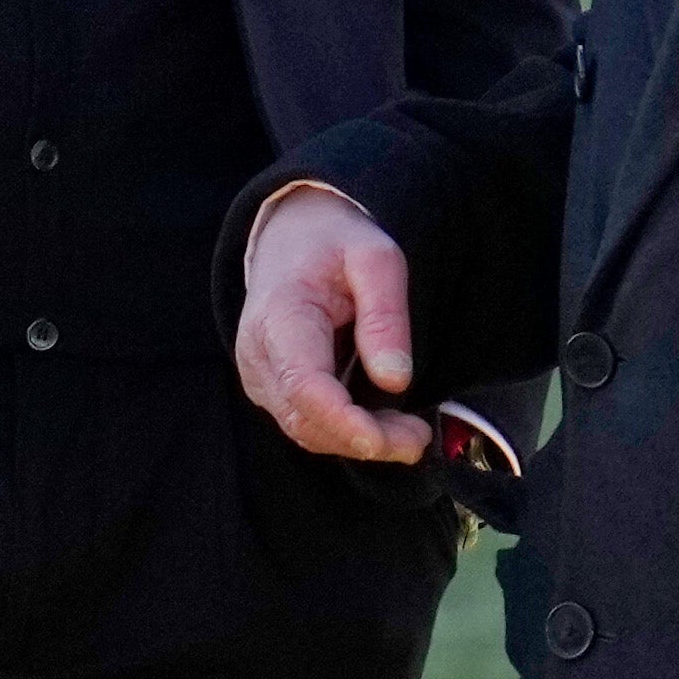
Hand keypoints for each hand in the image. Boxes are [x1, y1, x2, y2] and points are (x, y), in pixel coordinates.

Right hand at [236, 191, 432, 467]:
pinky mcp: (271, 388)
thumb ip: (386, 317)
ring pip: (306, 430)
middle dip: (365, 440)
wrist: (291, 237)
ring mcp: (260, 376)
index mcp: (280, 317)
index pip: (304, 385)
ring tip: (410, 432)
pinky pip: (306, 423)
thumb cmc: (334, 244)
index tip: (386, 441)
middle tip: (419, 437)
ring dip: (359, 441)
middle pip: (306, 419)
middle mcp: (259, 355)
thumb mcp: (376, 259)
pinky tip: (383, 423)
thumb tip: (395, 380)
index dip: (344, 422)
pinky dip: (346, 432)